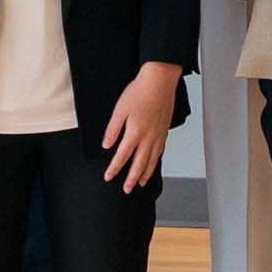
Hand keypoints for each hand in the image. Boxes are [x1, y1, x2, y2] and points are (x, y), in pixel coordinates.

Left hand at [101, 63, 183, 192]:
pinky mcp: (164, 130)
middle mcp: (148, 137)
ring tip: (140, 183)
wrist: (160, 81)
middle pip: (139, 164)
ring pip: (152, 160)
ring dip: (145, 173)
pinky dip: (156, 161)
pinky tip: (153, 163)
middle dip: (131, 178)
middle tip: (126, 190)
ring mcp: (158, 135)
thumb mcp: (120, 109)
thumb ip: (113, 129)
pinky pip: (160, 151)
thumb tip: (107, 145)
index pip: (122, 156)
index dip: (114, 169)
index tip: (108, 177)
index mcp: (135, 133)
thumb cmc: (140, 92)